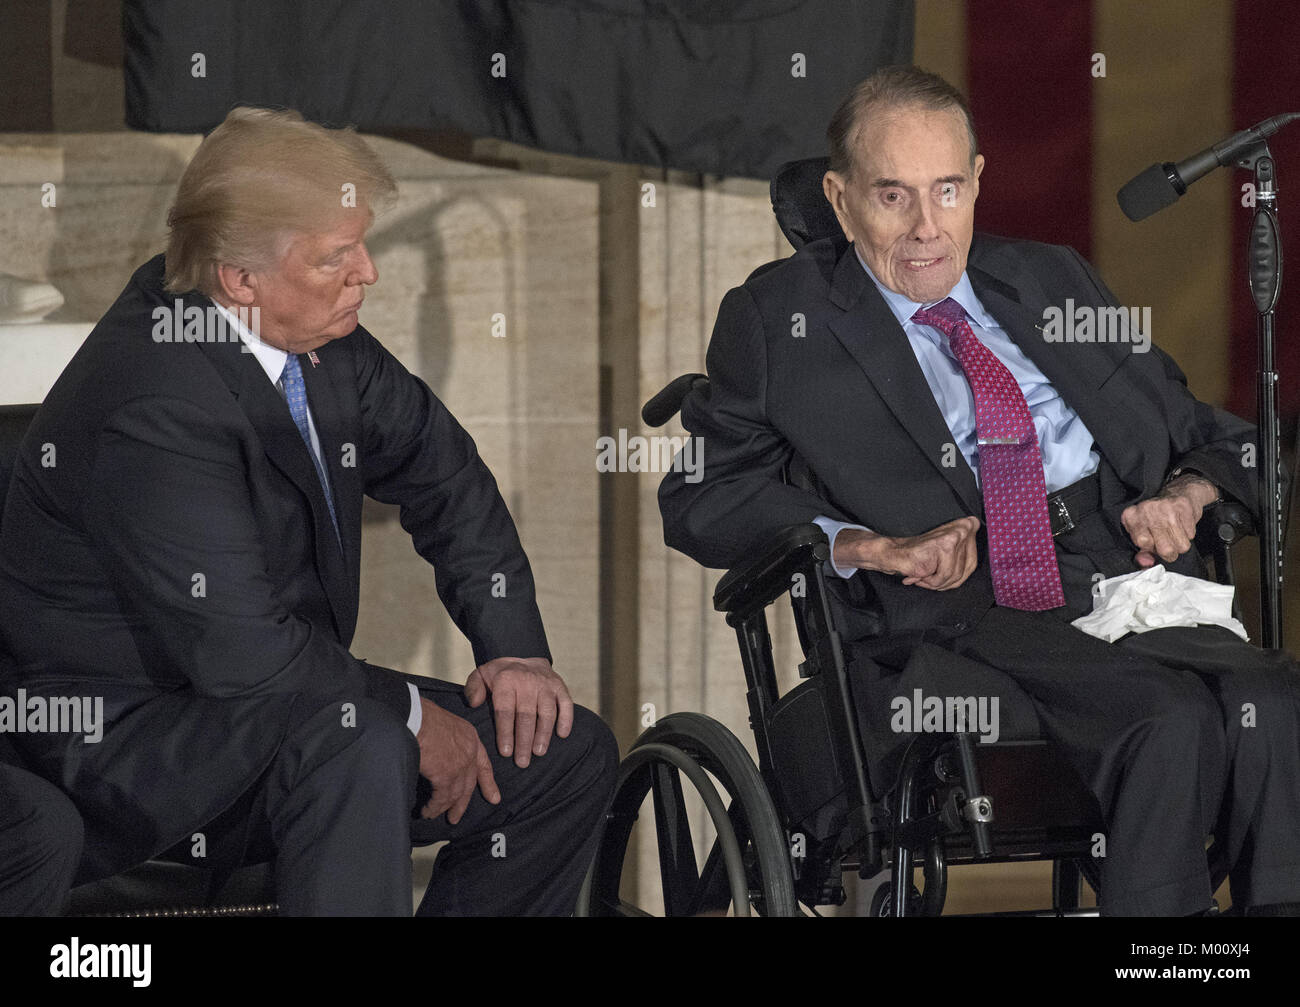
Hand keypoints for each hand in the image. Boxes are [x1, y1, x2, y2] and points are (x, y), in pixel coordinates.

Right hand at [415, 698, 499, 823]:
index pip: (483, 763)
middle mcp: (469, 751)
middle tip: (456, 816)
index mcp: (469, 736)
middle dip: (462, 803)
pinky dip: (433, 808)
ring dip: (444, 807)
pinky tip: (426, 811)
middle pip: (470, 783)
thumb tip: (438, 752)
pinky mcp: (447, 775)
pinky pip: (441, 798)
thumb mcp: (443, 722)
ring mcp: (460, 764)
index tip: (493, 797)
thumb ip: (447, 739)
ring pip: (456, 794)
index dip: (487, 782)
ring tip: (433, 815)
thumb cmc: (421, 715)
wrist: (414, 717)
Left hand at [465, 657, 573, 767]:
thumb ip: (473, 688)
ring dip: (544, 734)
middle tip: (522, 762)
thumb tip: (474, 704)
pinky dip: (566, 719)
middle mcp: (527, 681)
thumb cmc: (500, 674)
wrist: (524, 654)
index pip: (505, 710)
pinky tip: (562, 735)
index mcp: (506, 680)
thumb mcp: (481, 675)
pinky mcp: (560, 686)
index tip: (505, 752)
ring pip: (547, 712)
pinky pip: (566, 704)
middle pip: (527, 715)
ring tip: (539, 752)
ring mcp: (546, 684)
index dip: (506, 732)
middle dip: (524, 741)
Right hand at [834, 516, 980, 590]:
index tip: (939, 571)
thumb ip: (965, 559)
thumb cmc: (921, 557)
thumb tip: (979, 579)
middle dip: (947, 580)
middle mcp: (964, 529)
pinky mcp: (944, 546)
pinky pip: (944, 576)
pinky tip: (919, 574)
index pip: (973, 563)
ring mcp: (955, 536)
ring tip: (923, 576)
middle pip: (966, 570)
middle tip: (930, 576)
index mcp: (967, 527)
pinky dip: (930, 581)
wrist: (896, 554)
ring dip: (937, 583)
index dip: (957, 574)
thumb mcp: (950, 558)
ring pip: (955, 575)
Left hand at [1121, 474, 1218, 566]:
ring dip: (1180, 544)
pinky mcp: (1184, 507)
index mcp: (1132, 516)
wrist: (1178, 492)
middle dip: (1169, 553)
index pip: (1143, 543)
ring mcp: (1166, 507)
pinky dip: (1188, 534)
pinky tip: (1181, 525)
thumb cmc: (1156, 517)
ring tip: (1174, 534)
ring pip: (1182, 546)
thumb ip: (1142, 552)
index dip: (1151, 548)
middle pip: (1166, 549)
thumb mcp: (1142, 533)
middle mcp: (1147, 509)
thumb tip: (1145, 564)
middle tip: (1167, 543)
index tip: (1152, 543)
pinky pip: (1191, 535)